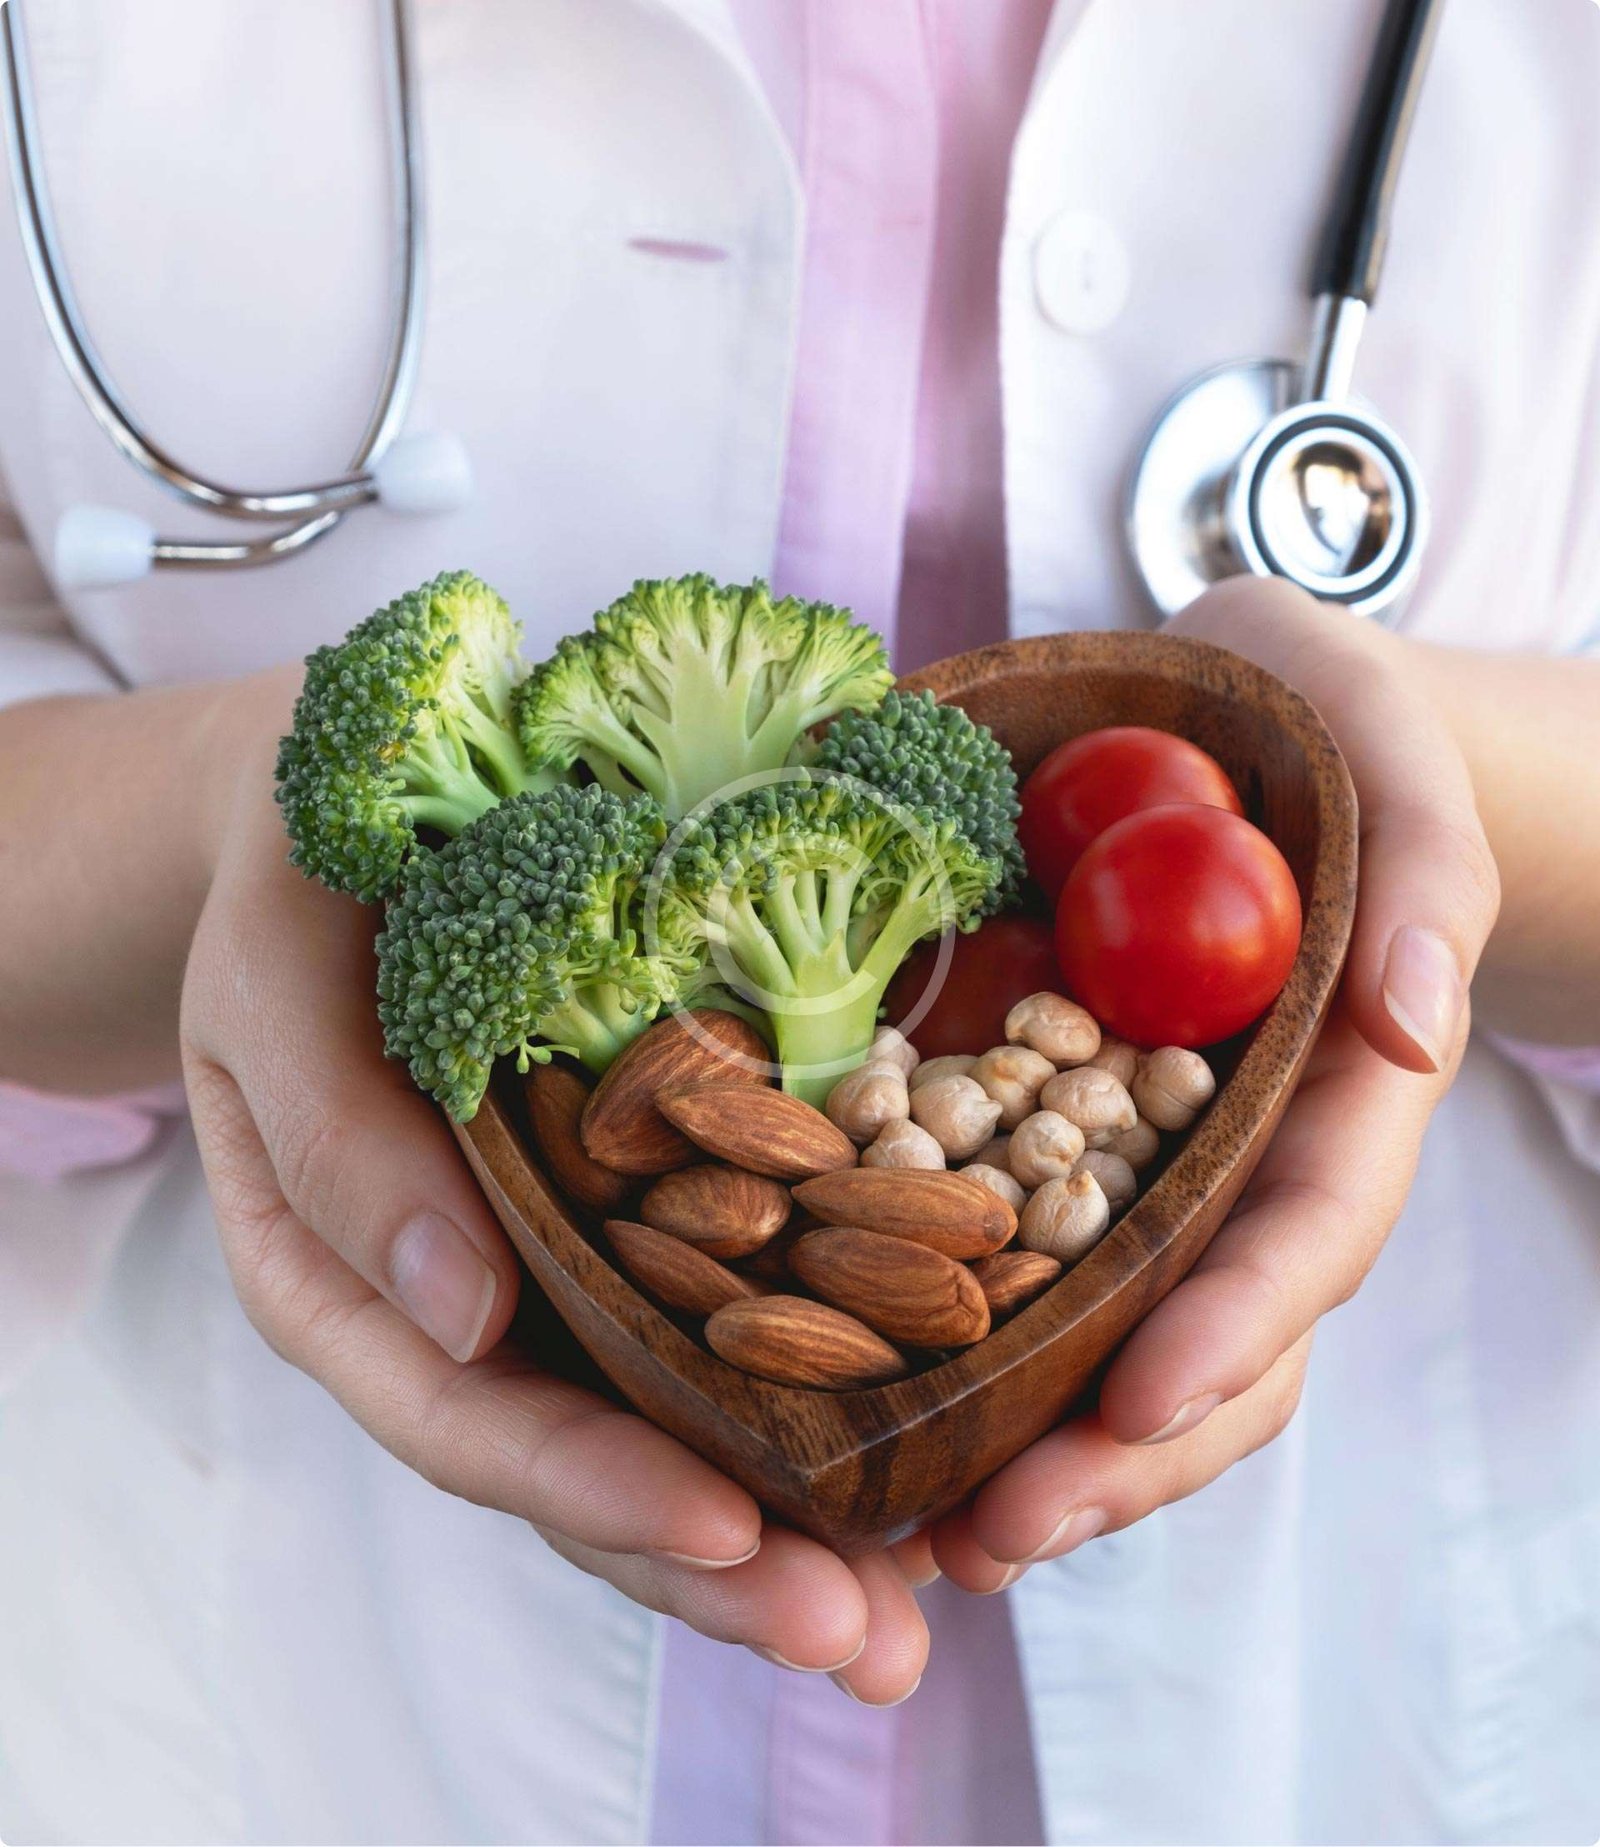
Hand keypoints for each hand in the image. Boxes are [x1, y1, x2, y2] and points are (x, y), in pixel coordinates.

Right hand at [179, 667, 929, 1704]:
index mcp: (343, 1279)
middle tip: (862, 1641)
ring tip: (910, 1617)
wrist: (360, 835)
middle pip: (582, 1472)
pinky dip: (814, 1403)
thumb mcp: (277, 985)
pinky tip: (919, 1462)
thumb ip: (340, 1137)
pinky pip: (720, 1332)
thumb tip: (463, 1313)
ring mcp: (554, 1276)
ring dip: (789, 1536)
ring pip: (661, 1436)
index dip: (591, 1487)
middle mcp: (456, 1309)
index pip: (466, 1415)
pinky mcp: (638, 1221)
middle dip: (719, 1572)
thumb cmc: (297, 897)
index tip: (731, 1528)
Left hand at [930, 576, 1501, 1585]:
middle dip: (1123, 1450)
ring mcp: (1165, 1156)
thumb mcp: (1384, 741)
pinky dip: (988, 1355)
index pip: (1311, 1223)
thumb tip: (1408, 1016)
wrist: (1248, 721)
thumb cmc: (1325, 722)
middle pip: (1221, 1335)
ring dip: (1048, 1451)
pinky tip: (894, 1425)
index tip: (1144, 1403)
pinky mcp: (1073, 1137)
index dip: (1237, 1320)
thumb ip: (1422, 865)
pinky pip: (1041, 1266)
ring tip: (935, 1541)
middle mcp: (1255, 1146)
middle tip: (997, 1535)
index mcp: (1343, 1077)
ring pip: (1131, 1338)